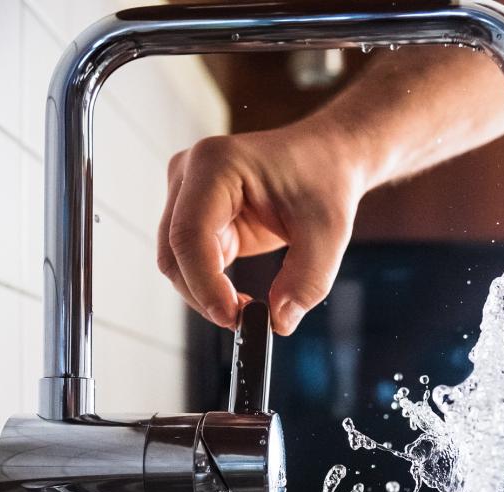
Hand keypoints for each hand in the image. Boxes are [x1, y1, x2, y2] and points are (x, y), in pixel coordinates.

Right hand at [157, 121, 367, 334]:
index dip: (204, 283)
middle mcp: (190, 174)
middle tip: (244, 321)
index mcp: (216, 164)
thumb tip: (280, 321)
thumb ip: (308, 280)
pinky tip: (240, 298)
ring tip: (248, 309)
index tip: (233, 317)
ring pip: (177, 262)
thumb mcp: (329, 232)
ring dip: (206, 294)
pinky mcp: (196, 216)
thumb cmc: (325, 179)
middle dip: (204, 294)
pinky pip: (192, 262)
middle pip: (174, 252)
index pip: (190, 234)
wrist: (327, 159)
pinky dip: (211, 287)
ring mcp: (188, 194)